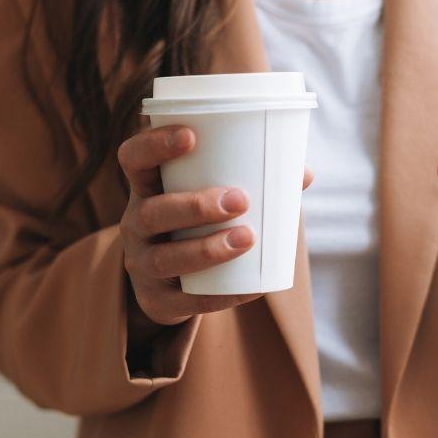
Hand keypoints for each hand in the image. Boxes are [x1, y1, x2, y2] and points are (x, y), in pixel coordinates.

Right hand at [118, 125, 312, 326]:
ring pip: (165, 259)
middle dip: (195, 205)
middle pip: (152, 212)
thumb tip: (303, 174)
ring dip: (207, 249)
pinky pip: (185, 301)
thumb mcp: (210, 196)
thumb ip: (252, 180)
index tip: (191, 136)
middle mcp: (135, 224)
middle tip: (240, 200)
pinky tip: (250, 288)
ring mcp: (142, 264)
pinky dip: (220, 295)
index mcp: (148, 188)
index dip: (154, 144)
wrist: (171, 284)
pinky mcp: (157, 301)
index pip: (134, 159)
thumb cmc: (199, 223)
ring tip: (247, 239)